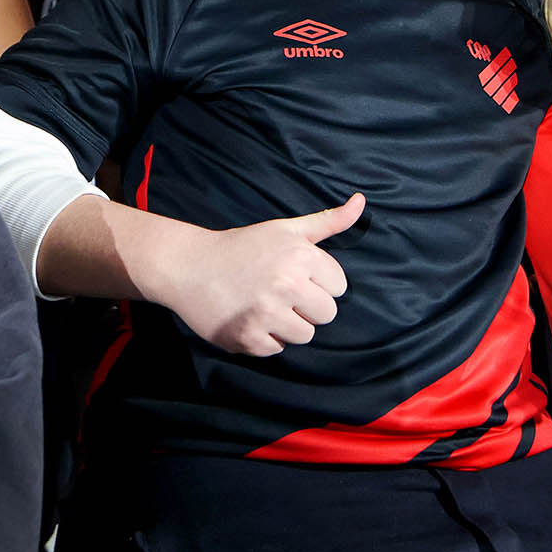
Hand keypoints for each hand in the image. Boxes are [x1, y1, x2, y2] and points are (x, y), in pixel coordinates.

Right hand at [146, 194, 364, 355]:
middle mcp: (286, 284)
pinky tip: (248, 318)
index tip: (295, 276)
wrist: (189, 266)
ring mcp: (266, 313)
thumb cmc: (243, 247)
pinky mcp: (248, 337)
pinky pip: (277, 350)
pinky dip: (264, 339)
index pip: (339, 288)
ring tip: (264, 306)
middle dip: (307, 307)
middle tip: (279, 293)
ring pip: (305, 335)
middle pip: (327, 314)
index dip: (319, 283)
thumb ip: (328, 220)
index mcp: (301, 256)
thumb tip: (362, 201)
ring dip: (288, 325)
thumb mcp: (286, 229)